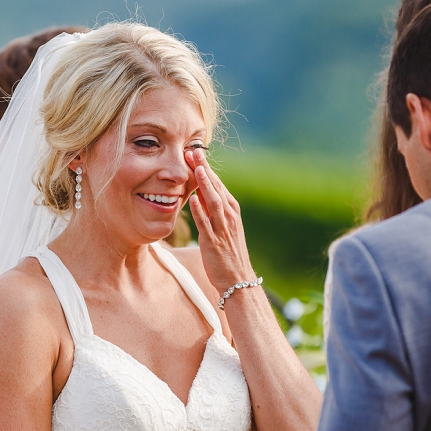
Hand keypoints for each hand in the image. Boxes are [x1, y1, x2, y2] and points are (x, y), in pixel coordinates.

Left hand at [185, 149, 256, 291]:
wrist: (237, 279)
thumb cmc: (229, 253)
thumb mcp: (223, 226)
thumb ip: (212, 210)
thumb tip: (199, 194)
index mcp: (231, 210)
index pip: (218, 183)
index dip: (206, 167)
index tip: (195, 152)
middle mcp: (229, 216)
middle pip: (216, 187)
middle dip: (204, 169)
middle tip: (192, 151)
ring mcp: (222, 228)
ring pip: (213, 202)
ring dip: (205, 185)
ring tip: (196, 168)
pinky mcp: (213, 242)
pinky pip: (206, 224)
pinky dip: (200, 211)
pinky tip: (192, 200)